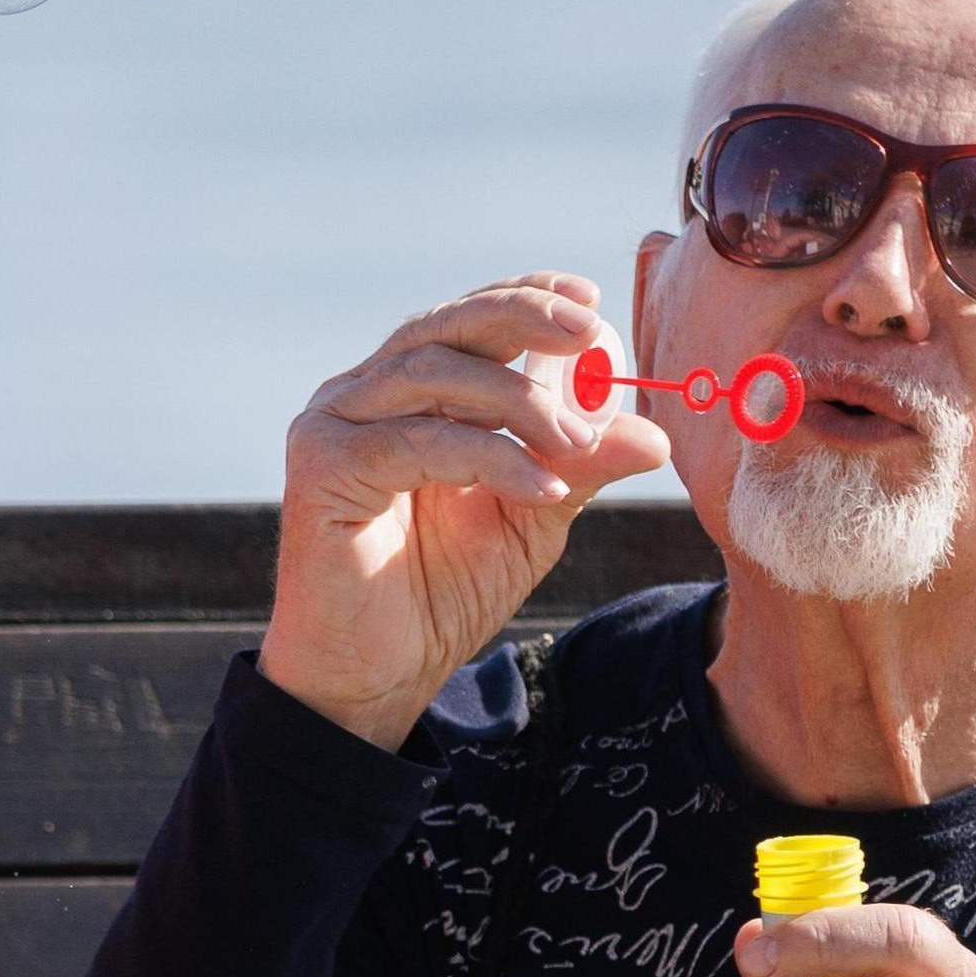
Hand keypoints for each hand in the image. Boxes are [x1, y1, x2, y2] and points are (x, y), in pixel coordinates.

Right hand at [260, 276, 670, 749]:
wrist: (376, 679)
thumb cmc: (439, 595)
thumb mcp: (531, 521)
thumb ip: (580, 469)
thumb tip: (654, 434)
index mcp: (406, 395)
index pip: (465, 321)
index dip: (524, 297)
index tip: (589, 301)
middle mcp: (361, 396)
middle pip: (444, 328)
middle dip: (522, 319)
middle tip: (588, 332)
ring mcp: (333, 425)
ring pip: (433, 375)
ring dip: (517, 401)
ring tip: (576, 442)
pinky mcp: (321, 469)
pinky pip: (415, 441)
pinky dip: (486, 456)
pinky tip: (540, 488)